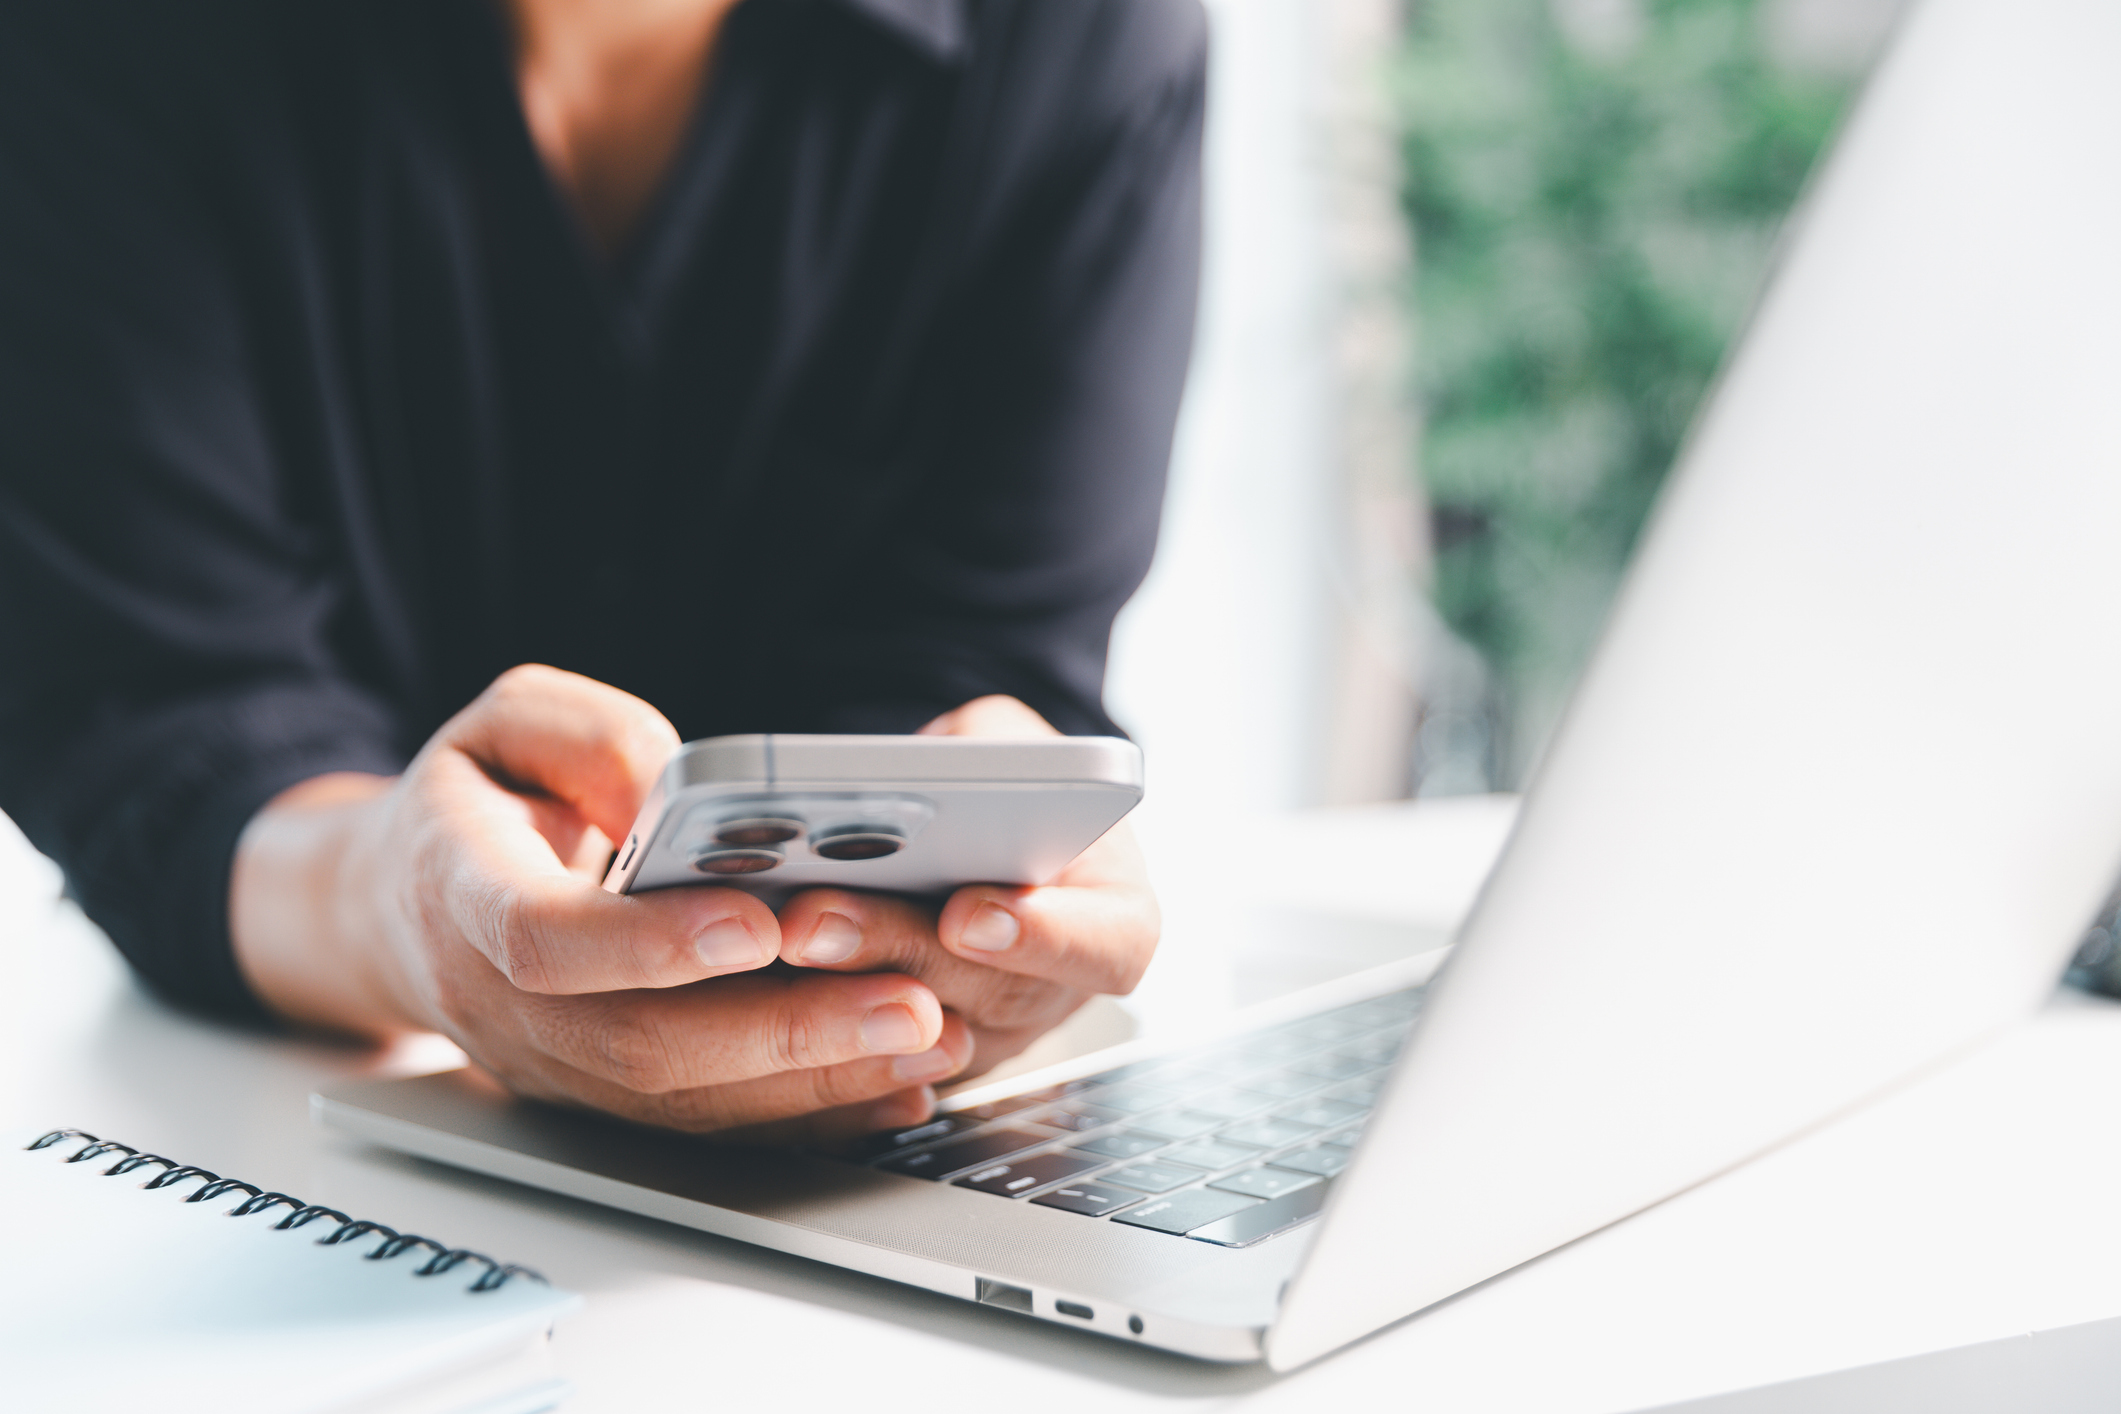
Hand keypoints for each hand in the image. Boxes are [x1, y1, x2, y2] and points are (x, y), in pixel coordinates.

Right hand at [229, 665, 969, 1137]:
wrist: (403, 905)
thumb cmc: (479, 798)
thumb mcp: (508, 723)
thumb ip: (587, 736)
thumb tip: (675, 790)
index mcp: (460, 891)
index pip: (545, 938)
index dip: (649, 942)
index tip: (759, 923)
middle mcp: (501, 1002)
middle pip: (642, 1044)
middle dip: (786, 1030)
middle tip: (909, 1002)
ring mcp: (552, 1065)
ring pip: (684, 1100)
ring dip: (816, 1082)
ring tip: (929, 1040)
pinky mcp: (603, 1097)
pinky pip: (707, 1123)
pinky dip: (807, 1111)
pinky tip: (895, 1085)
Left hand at [774, 695, 1160, 1084]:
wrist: (974, 829)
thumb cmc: (1009, 782)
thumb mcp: (1016, 742)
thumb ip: (996, 753)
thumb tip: (930, 771)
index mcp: (1113, 917)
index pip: (1104, 948)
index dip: (1042, 939)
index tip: (967, 912)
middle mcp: (1055, 991)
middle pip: (988, 995)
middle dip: (897, 952)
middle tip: (819, 917)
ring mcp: (985, 1034)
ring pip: (917, 1036)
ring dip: (839, 989)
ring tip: (779, 930)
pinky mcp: (914, 1057)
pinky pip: (866, 1055)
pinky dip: (812, 1018)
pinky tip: (754, 972)